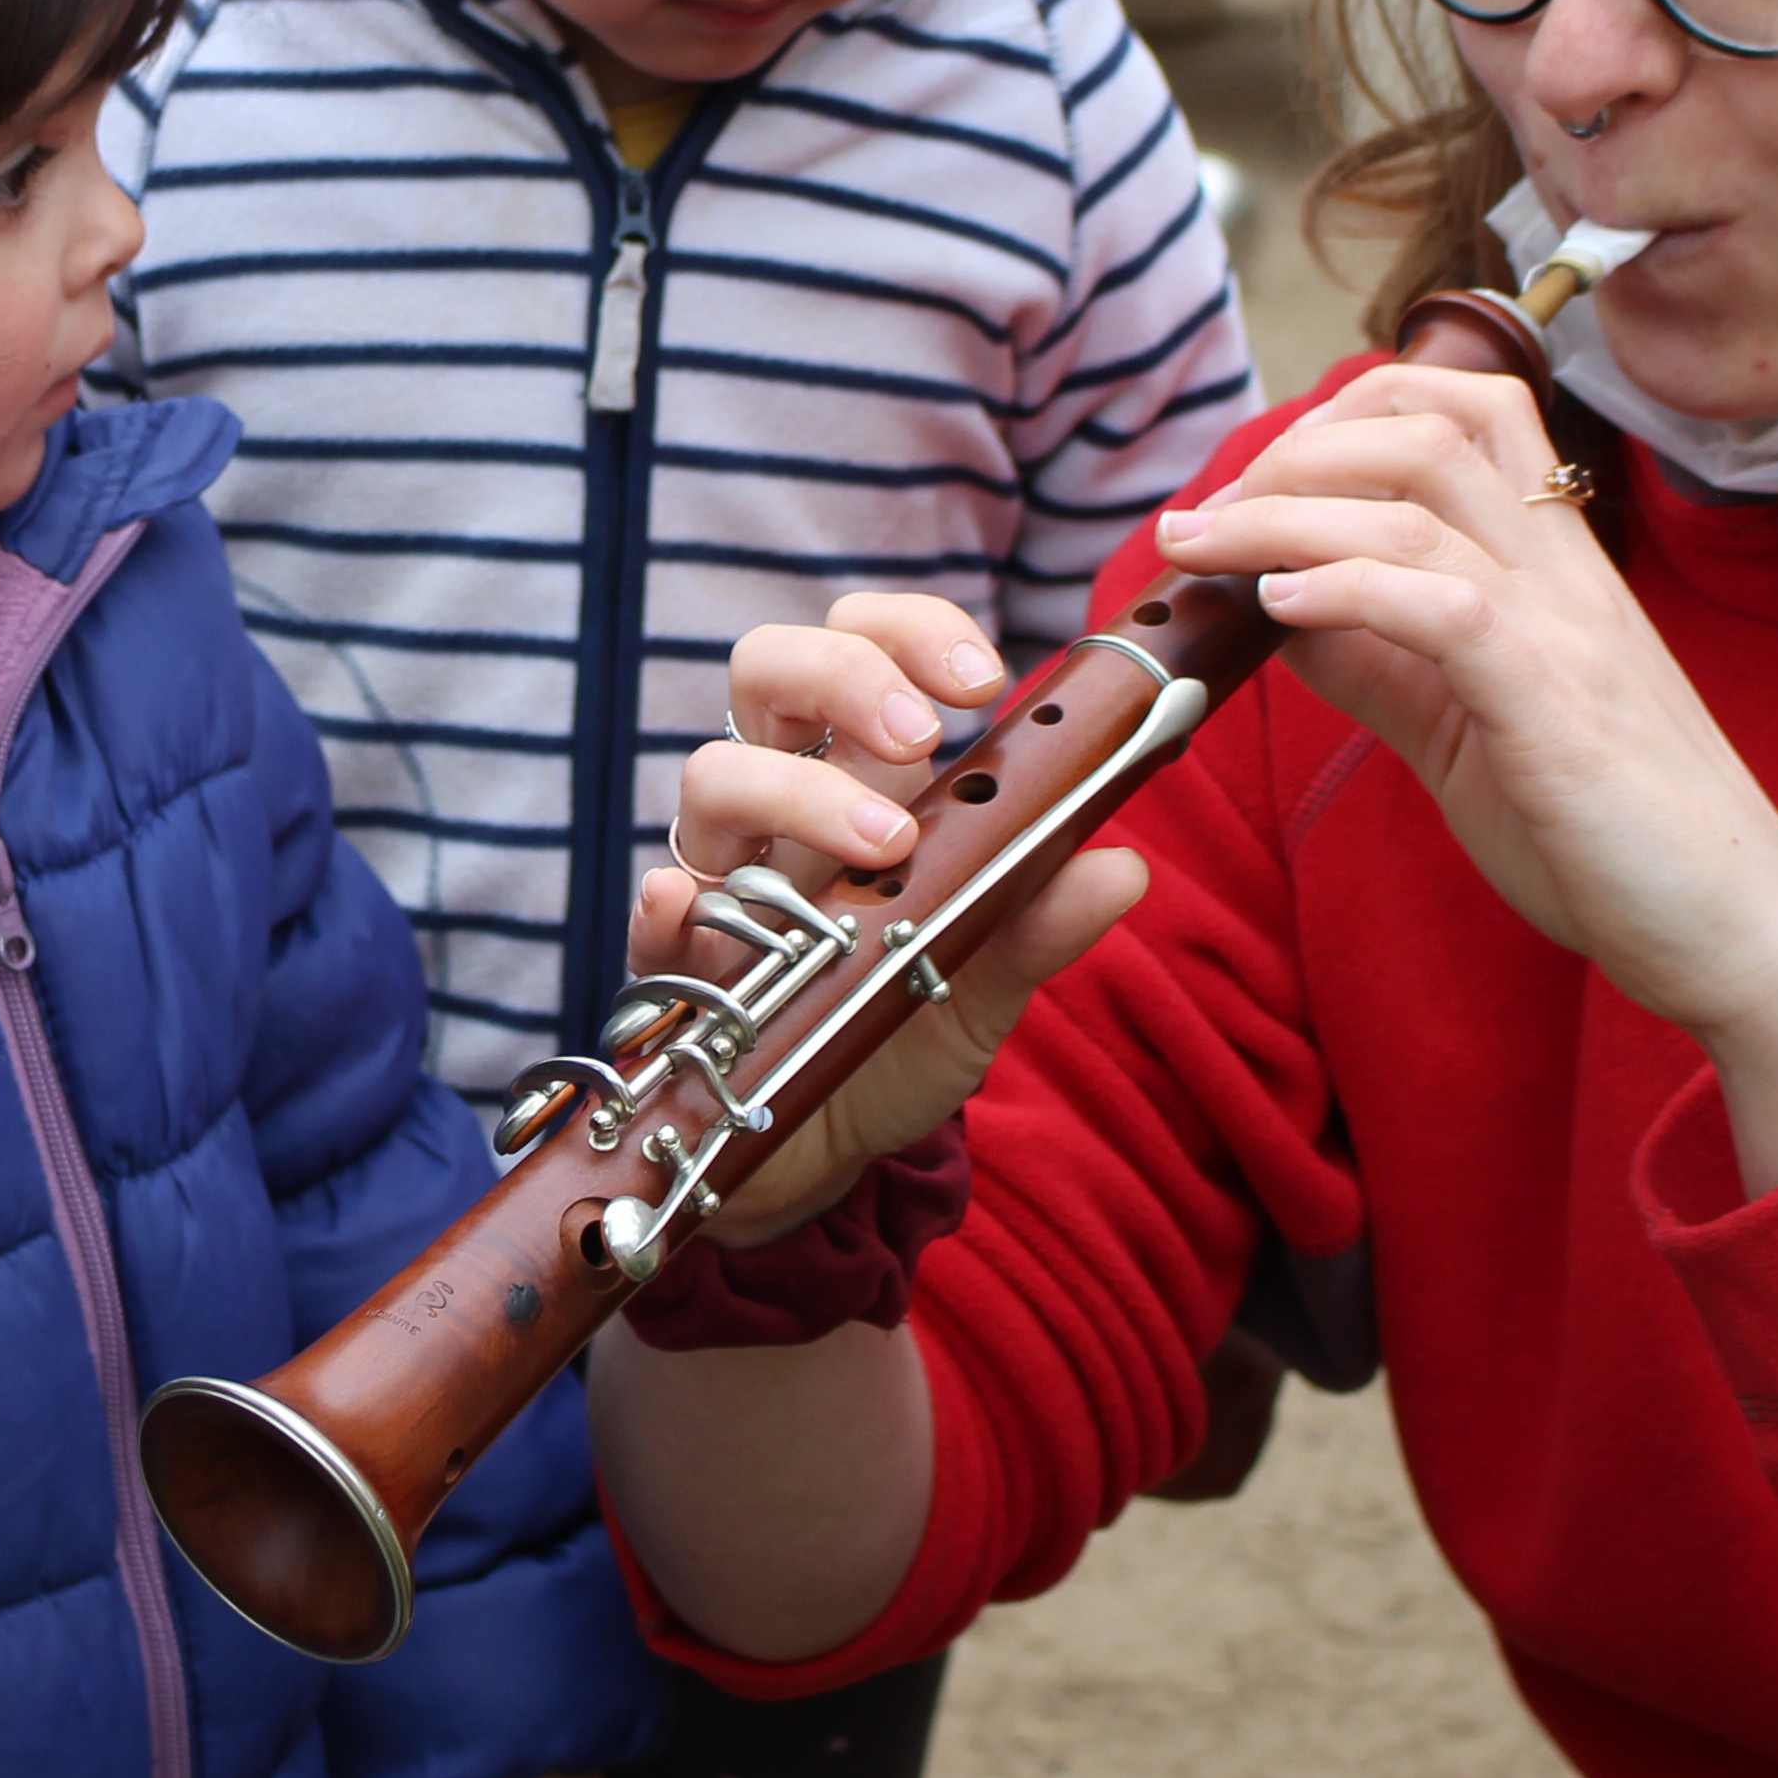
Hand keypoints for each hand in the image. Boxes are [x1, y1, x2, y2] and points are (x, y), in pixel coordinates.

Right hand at [632, 594, 1145, 1243]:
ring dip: (796, 792)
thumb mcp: (986, 974)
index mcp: (861, 776)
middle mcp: (783, 805)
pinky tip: (694, 912)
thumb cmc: (900, 1027)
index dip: (910, 632)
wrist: (825, 1146)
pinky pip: (652, 914)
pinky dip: (669, 903)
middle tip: (923, 738)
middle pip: (768, 668)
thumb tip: (1125, 868)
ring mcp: (723, 877)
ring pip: (712, 778)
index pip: (862, 645)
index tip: (982, 680)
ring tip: (884, 845)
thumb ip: (1042, 919)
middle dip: (843, 675)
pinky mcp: (675, 964)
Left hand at [1150, 364, 1777, 1187]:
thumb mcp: (1469, 730)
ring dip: (1283, 509)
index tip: (1256, 478)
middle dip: (1298, 446)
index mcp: (1558, 570)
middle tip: (1207, 516)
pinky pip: (1445, 607)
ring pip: (1418, 504)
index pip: (1469, 411)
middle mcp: (1568, 577)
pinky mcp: (1559, 712)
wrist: (1742, 936)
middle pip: (1430, 429)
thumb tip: (1279, 607)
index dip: (1350, 413)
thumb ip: (1382, 664)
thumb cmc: (1613, 840)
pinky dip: (1348, 587)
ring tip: (1200, 545)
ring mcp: (1569, 636)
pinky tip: (1278, 604)